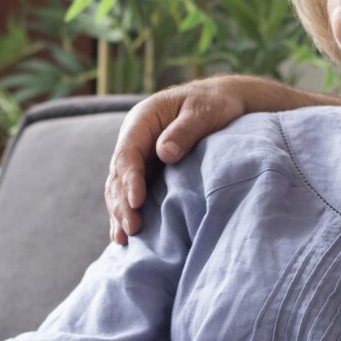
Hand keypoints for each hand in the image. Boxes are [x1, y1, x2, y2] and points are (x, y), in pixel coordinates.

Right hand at [103, 76, 257, 243]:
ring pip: (120, 187)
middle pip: (119, 174)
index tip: (137, 202)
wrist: (221, 101)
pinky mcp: (147, 170)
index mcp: (142, 120)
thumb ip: (184, 131)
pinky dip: (127, 212)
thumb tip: (164, 153)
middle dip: (122, 203)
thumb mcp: (203, 112)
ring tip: (123, 239)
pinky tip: (124, 236)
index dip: (130, 179)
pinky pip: (131, 193)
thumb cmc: (213, 104)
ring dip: (120, 212)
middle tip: (132, 230)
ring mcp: (139, 156)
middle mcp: (134, 139)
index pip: (128, 153)